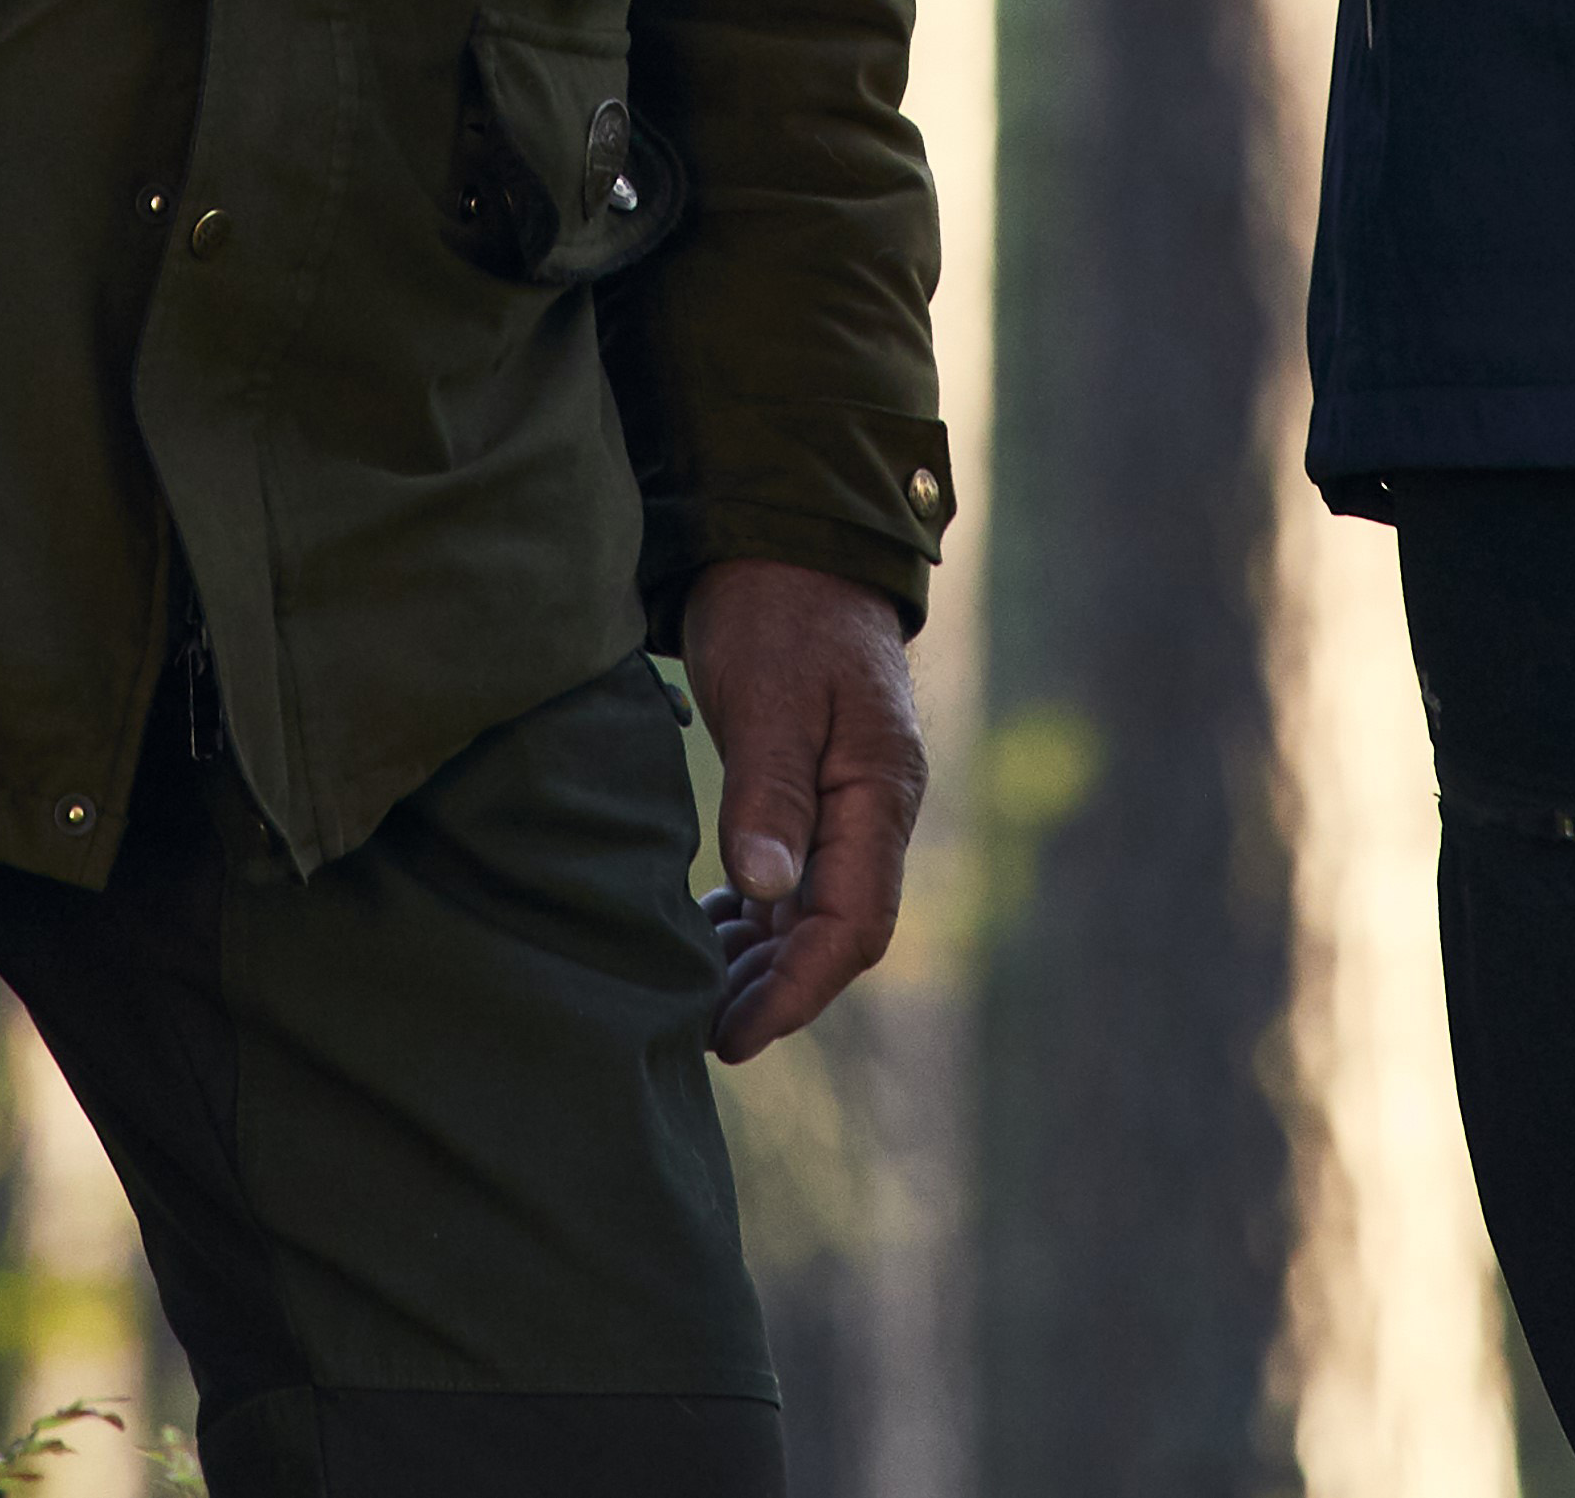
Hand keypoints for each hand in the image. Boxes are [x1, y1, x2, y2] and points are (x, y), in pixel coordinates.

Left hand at [677, 559, 926, 1061]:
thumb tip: (767, 891)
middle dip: (775, 991)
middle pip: (837, 932)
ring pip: (815, 911)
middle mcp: (875, 807)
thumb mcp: (767, 693)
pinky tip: (710, 928)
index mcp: (879, 790)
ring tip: (695, 993)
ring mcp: (850, 799)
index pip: (852, 925)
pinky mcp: (819, 786)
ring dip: (762, 960)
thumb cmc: (779, 607)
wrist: (789, 538)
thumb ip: (770, 792)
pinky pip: (797, 877)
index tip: (734, 1036)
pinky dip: (756, 915)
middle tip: (701, 1032)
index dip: (796, 991)